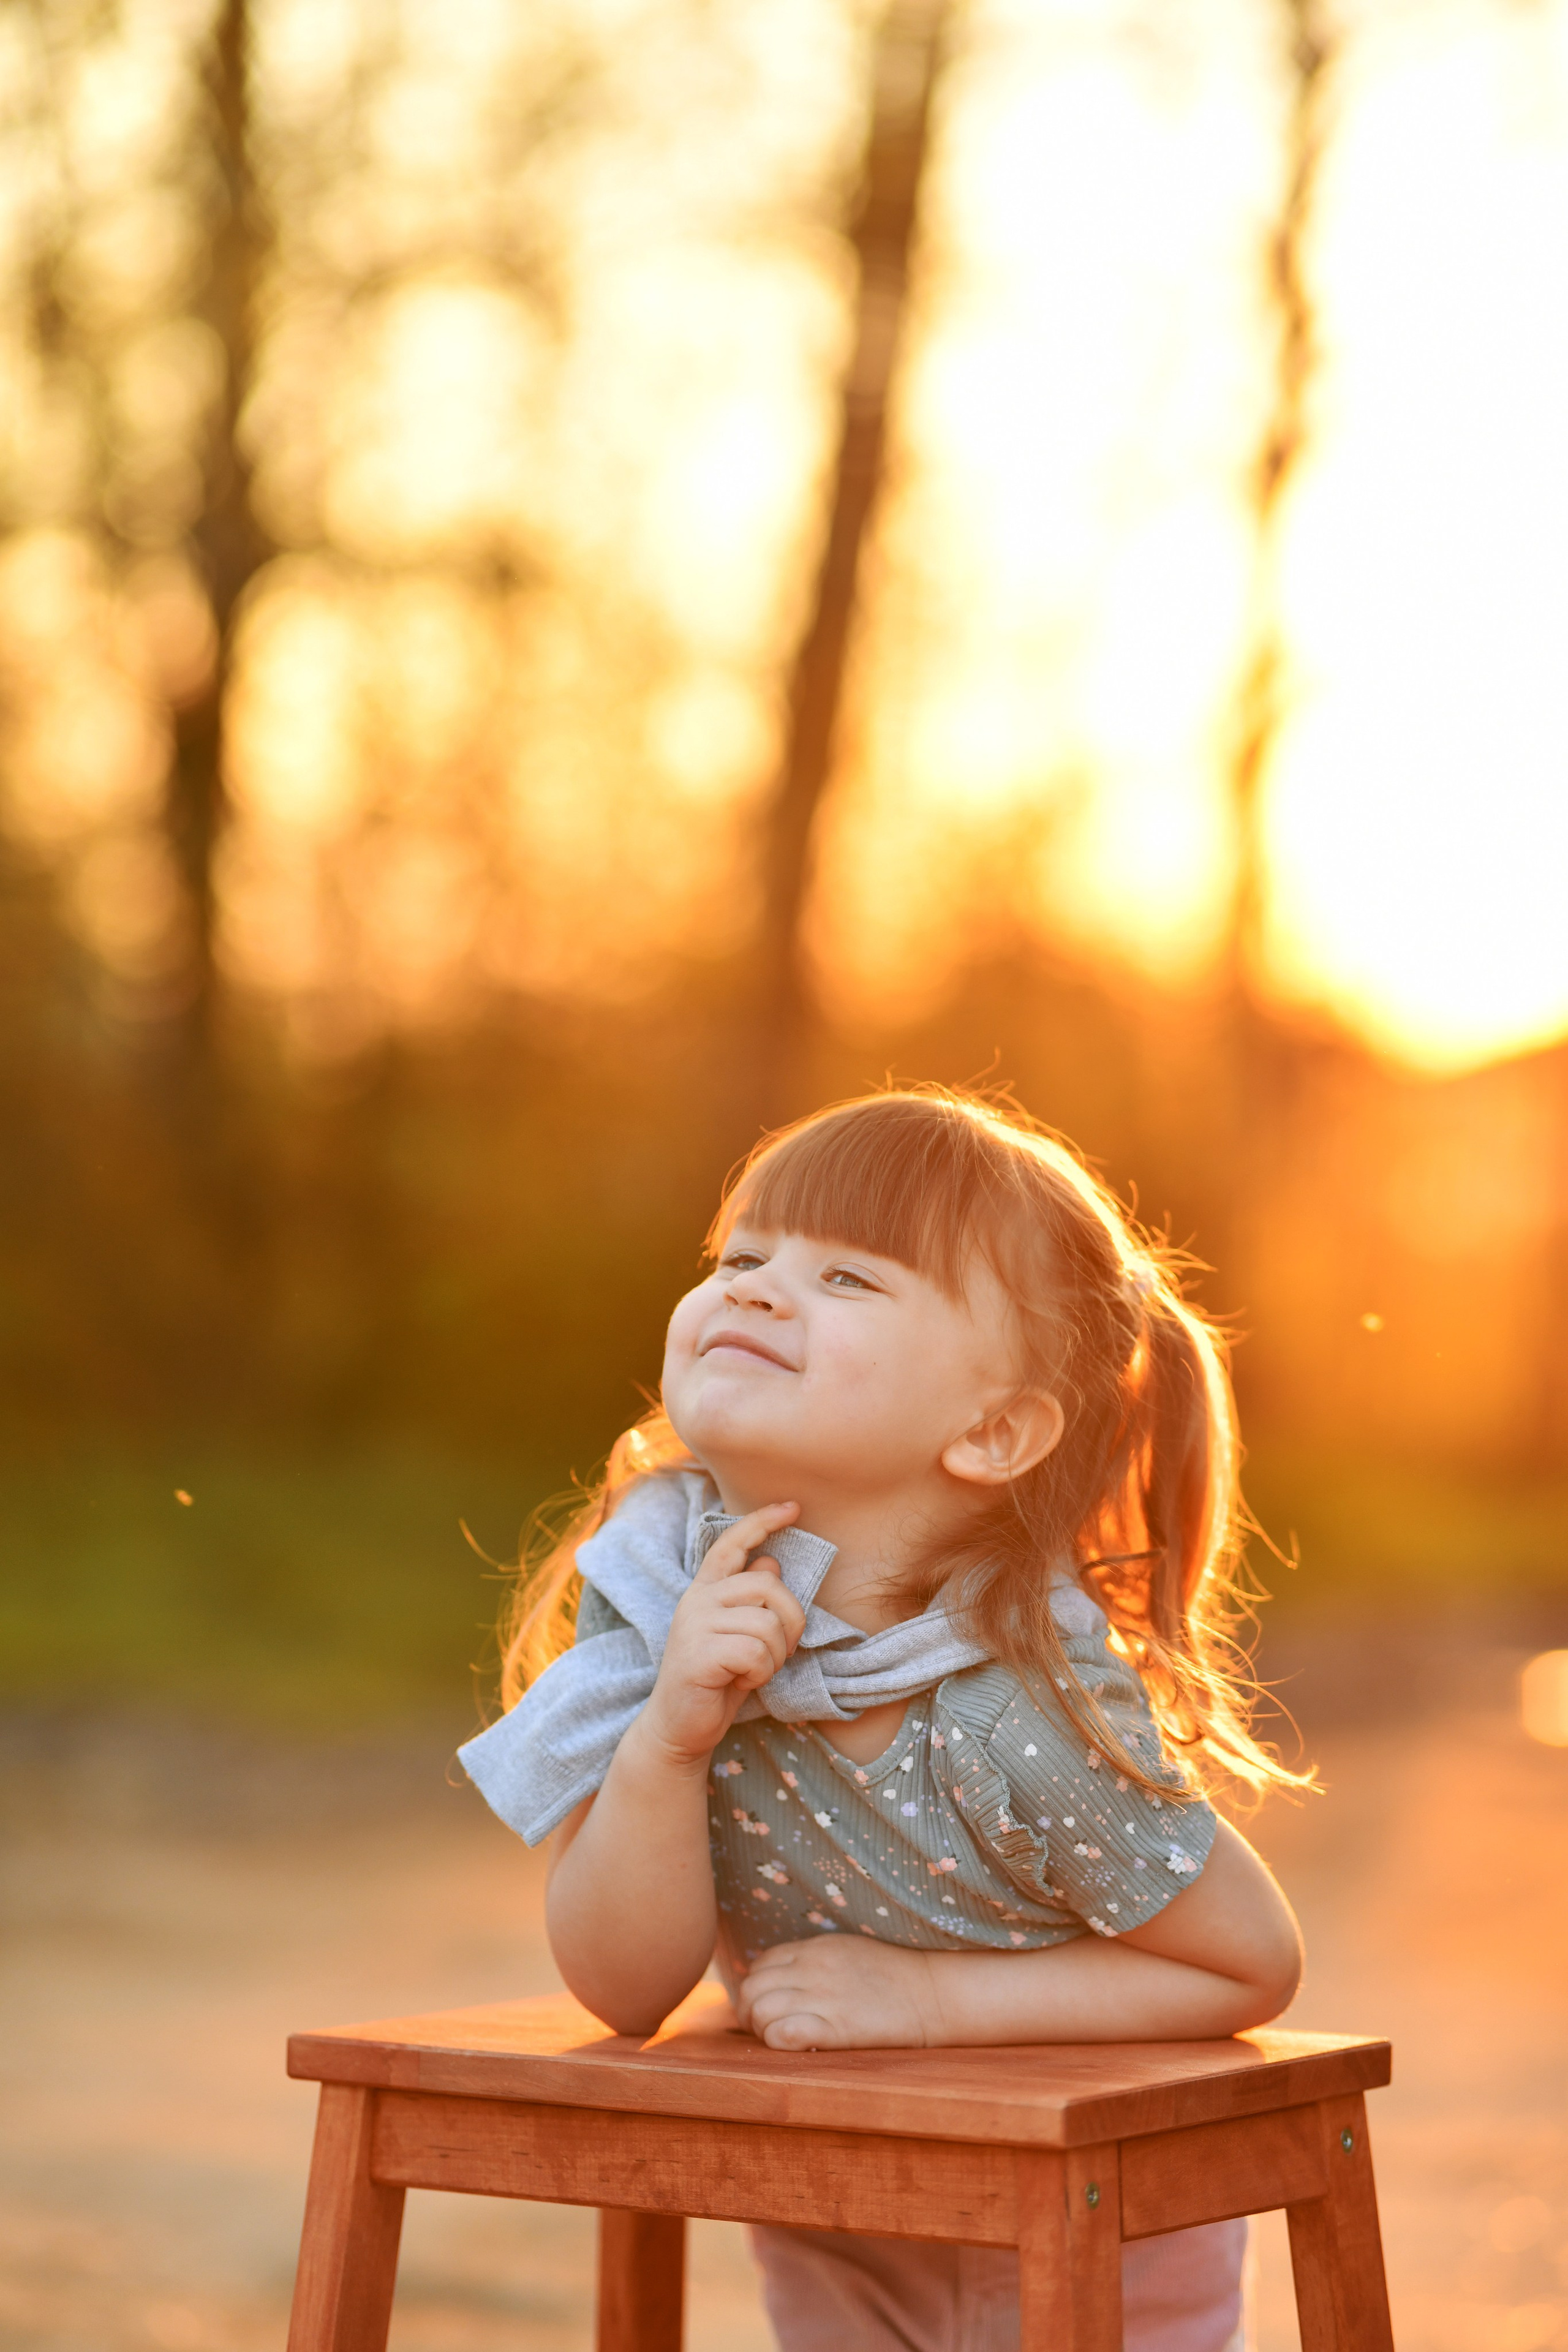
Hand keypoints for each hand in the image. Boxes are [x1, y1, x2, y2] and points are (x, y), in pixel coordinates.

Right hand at [641, 1503, 805, 1765]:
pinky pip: (757, 1652)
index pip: (731, 1544)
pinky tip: (741, 1683)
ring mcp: (695, 1625)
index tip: (793, 1508)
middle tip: (778, 1652)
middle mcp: (697, 1600)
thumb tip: (771, 1562)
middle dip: (790, 1622)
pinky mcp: (699, 1653)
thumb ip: (750, 1600)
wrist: (678, 1728)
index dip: (762, 1522)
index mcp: (705, 1590)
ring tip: (754, 1671)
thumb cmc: (715, 1681)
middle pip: (768, 1585)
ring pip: (768, 1623)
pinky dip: (762, 1673)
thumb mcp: (738, 1635)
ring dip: (776, 1655)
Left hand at [736, 1934, 942, 2049]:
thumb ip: (813, 1961)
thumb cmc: (894, 1975)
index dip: (756, 1988)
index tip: (765, 2006)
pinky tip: (792, 2045)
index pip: (760, 1965)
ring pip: (760, 2011)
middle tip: (762, 2029)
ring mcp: (822, 1997)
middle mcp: (811, 1970)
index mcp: (814, 1949)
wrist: (932, 1993)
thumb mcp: (847, 1952)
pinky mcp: (835, 2028)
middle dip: (748, 2012)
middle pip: (751, 1989)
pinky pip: (783, 2034)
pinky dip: (777, 2042)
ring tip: (777, 2039)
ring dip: (760, 2030)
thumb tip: (784, 1978)